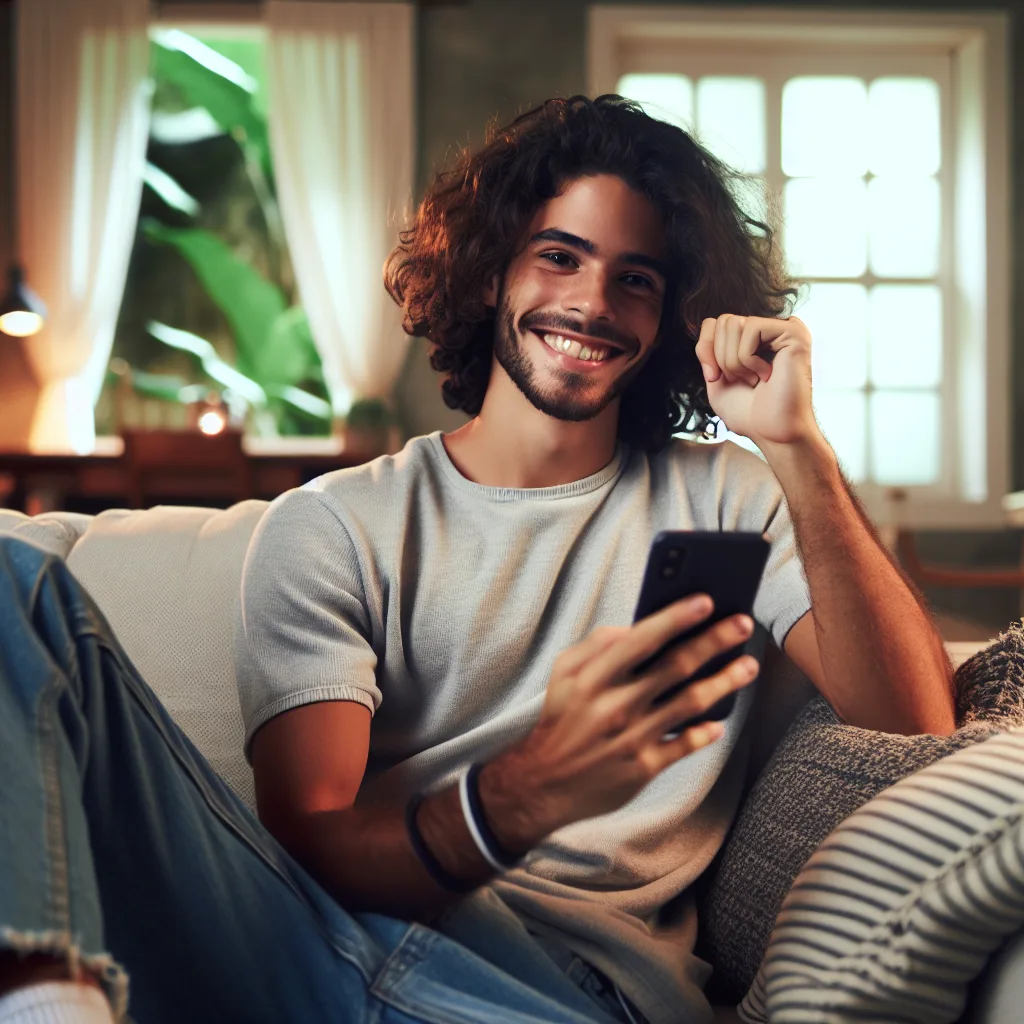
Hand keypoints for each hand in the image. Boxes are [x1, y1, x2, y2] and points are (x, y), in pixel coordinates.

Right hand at [477, 597, 758, 849]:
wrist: (544, 782)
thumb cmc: (562, 718)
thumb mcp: (564, 673)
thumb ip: (597, 645)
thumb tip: (635, 626)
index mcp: (594, 677)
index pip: (642, 639)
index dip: (676, 617)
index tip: (706, 601)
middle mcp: (616, 704)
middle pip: (675, 666)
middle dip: (714, 641)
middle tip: (743, 624)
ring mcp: (633, 737)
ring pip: (689, 703)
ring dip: (724, 681)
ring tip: (748, 665)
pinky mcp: (644, 768)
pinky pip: (684, 746)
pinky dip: (705, 732)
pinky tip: (720, 721)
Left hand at [695, 314, 818, 446]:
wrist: (771, 432)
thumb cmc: (748, 413)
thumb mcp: (716, 378)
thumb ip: (709, 349)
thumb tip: (709, 323)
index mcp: (754, 339)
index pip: (714, 323)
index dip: (706, 349)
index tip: (714, 378)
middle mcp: (770, 329)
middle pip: (723, 321)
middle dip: (721, 357)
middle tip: (742, 381)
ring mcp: (784, 328)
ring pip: (734, 323)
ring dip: (734, 360)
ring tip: (754, 380)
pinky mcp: (793, 332)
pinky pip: (751, 328)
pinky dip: (748, 358)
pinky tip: (767, 375)